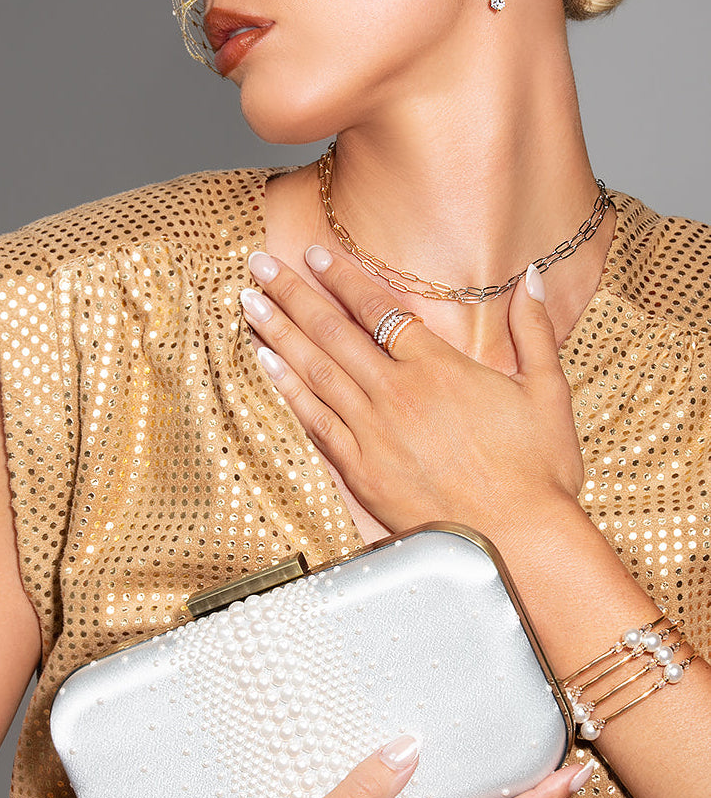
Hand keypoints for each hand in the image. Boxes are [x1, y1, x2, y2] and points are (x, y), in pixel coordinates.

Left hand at [241, 247, 583, 539]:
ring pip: (315, 371)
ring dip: (279, 332)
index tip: (315, 255)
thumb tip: (529, 280)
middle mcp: (397, 394)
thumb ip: (534, 331)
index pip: (378, 310)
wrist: (516, 542)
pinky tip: (267, 364)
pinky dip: (288, 388)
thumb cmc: (537, 473)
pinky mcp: (361, 472)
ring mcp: (373, 433)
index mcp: (439, 368)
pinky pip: (315, 420)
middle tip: (261, 264)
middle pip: (333, 332)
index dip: (343, 279)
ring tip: (250, 302)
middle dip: (293, 293)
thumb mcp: (547, 392)